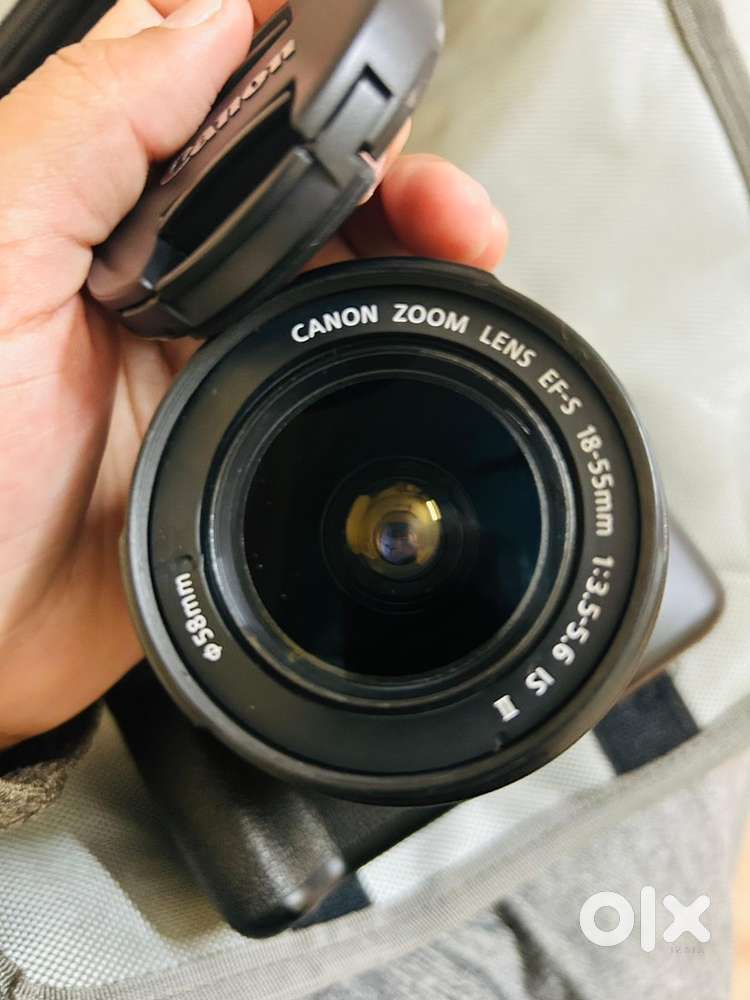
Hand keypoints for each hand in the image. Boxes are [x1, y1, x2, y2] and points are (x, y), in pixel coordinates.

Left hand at [0, 0, 507, 747]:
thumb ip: (89, 124)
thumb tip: (203, 20)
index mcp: (110, 218)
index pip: (235, 125)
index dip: (321, 102)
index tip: (384, 104)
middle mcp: (171, 284)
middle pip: (313, 205)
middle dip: (398, 188)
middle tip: (446, 206)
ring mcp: (219, 364)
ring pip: (343, 288)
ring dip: (415, 267)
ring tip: (461, 261)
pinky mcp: (253, 440)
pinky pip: (343, 386)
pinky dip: (397, 360)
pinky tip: (423, 347)